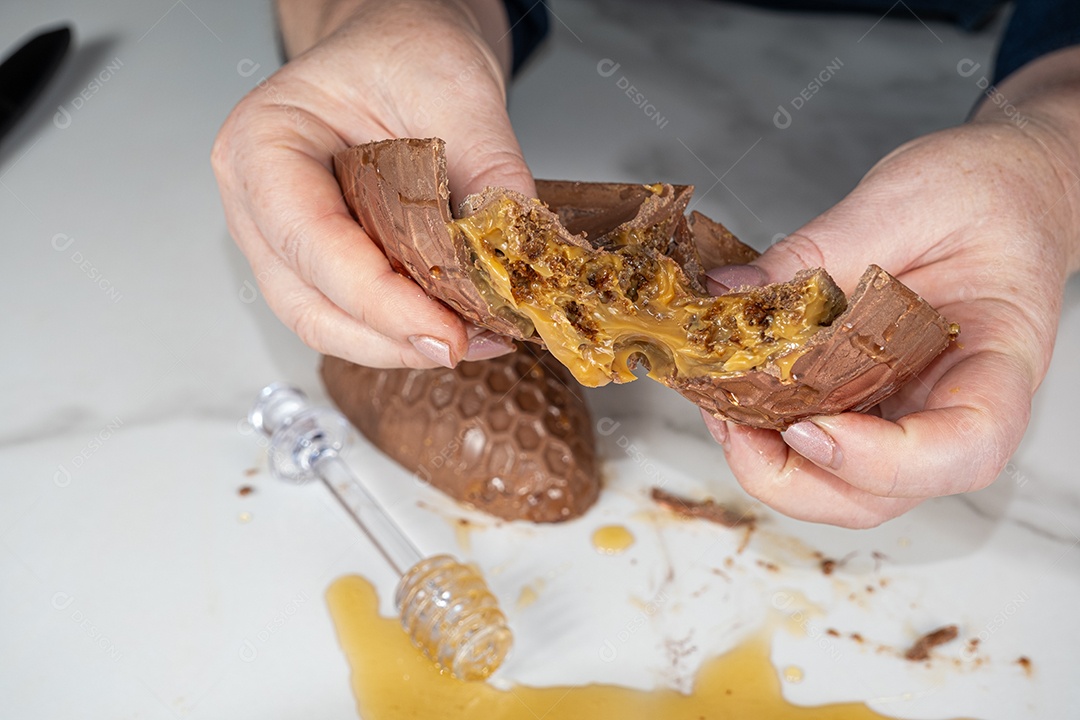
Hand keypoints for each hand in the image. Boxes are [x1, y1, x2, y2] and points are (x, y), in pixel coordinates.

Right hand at [212, 0, 529, 367]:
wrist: (399, 49)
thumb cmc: (401, 50)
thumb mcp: (456, 88)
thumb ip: (487, 167)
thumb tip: (516, 249)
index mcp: (264, 143)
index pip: (311, 240)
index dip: (378, 299)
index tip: (445, 331)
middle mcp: (257, 202)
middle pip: (309, 301)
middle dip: (390, 336)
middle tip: (465, 344)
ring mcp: (283, 240)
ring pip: (327, 323)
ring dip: (399, 344)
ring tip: (474, 338)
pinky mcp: (320, 265)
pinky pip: (353, 316)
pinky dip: (403, 331)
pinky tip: (458, 325)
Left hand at [702, 59, 1079, 526]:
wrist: (1005, 190)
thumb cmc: (986, 193)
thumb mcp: (903, 202)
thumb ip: (817, 251)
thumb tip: (728, 292)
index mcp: (997, 362)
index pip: (964, 449)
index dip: (882, 462)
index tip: (810, 429)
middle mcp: (954, 408)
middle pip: (884, 495)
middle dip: (795, 479)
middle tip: (730, 421)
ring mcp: (909, 414)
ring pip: (843, 488)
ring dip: (771, 463)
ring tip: (721, 404)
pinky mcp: (868, 402)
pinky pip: (820, 444)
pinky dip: (768, 432)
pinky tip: (732, 390)